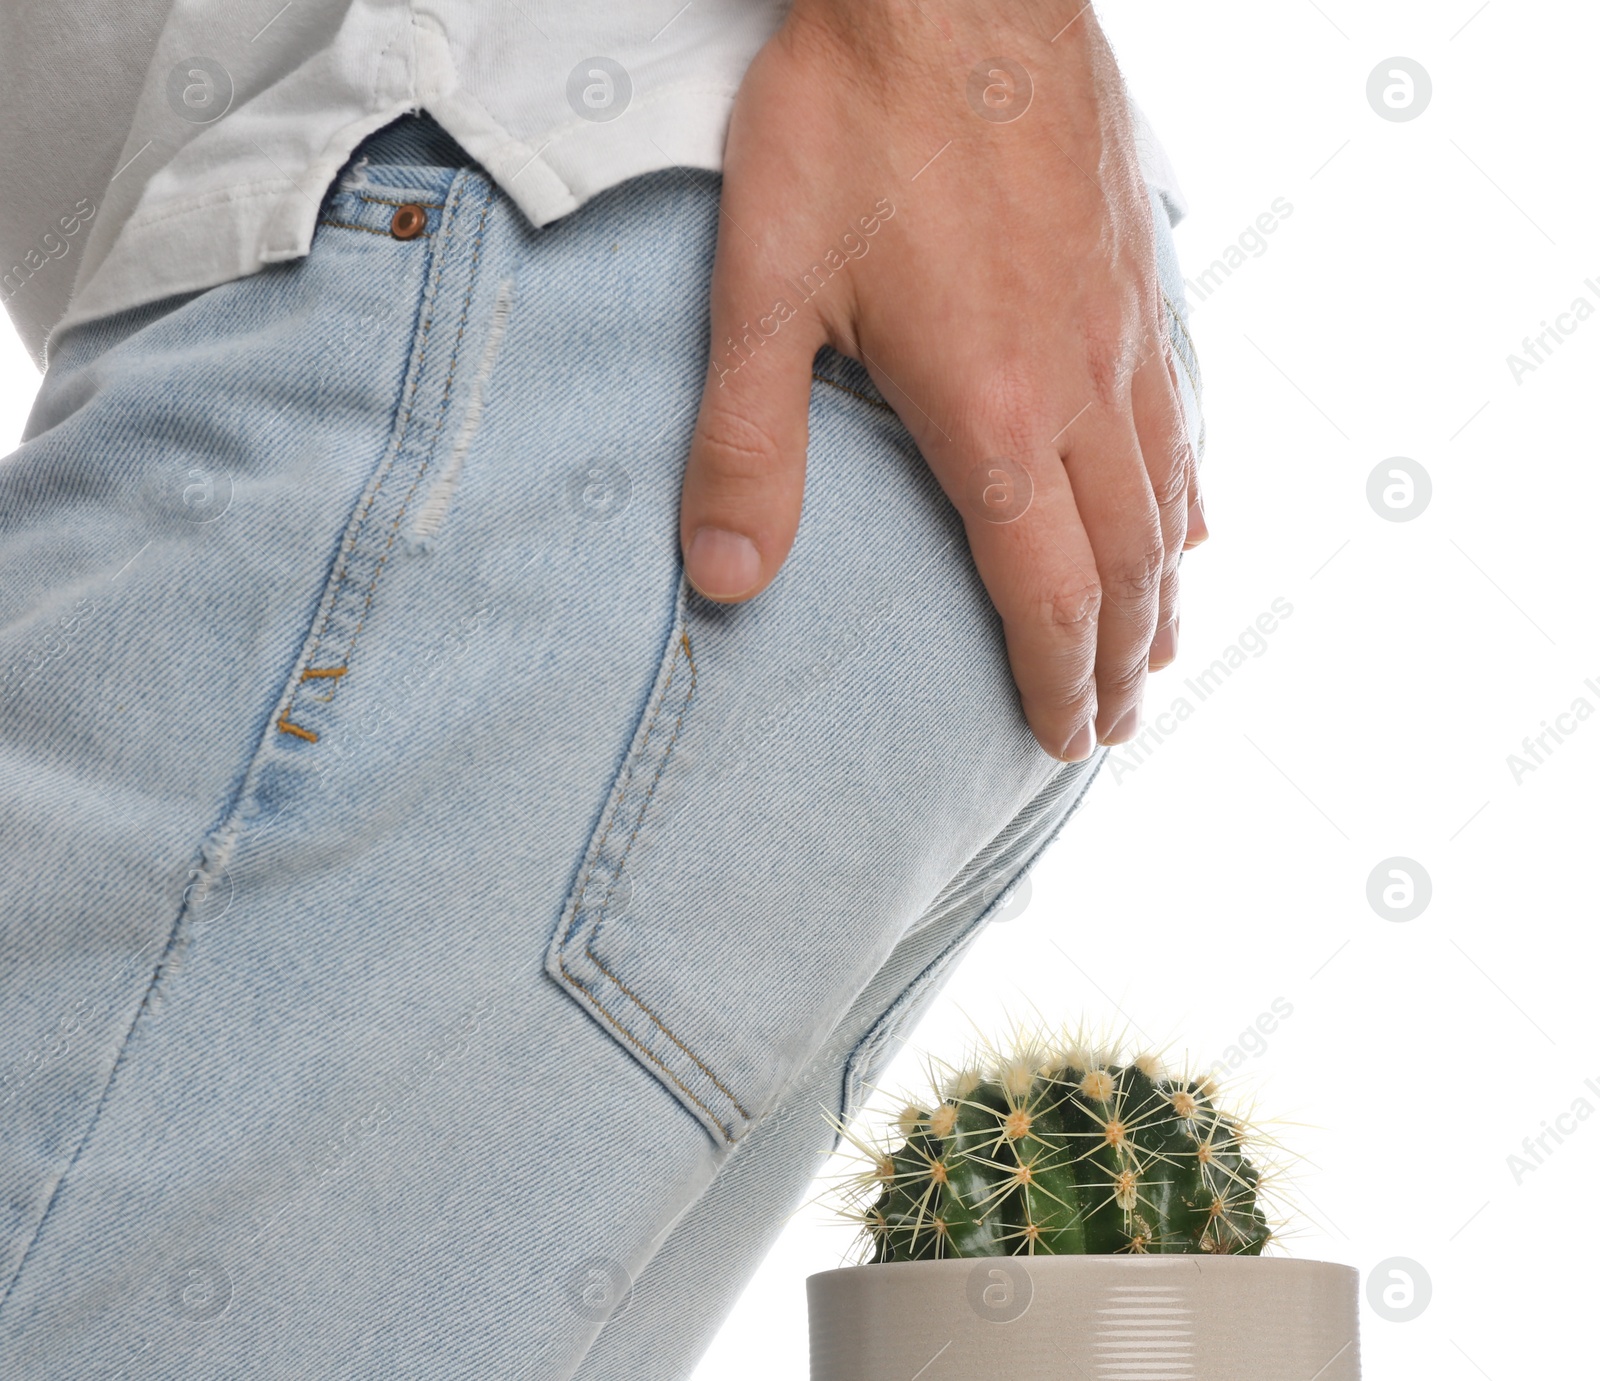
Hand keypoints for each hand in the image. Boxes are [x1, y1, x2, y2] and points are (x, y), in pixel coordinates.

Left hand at [677, 0, 1206, 759]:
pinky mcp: (1143, 269)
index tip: (1062, 740)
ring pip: (1167, 495)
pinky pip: (1183, 410)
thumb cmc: (852, 122)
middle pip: (1125, 566)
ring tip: (1161, 648)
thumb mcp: (765, 289)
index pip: (1048, 596)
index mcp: (996, 417)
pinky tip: (1189, 508)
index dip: (1057, 682)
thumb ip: (744, 445)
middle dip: (1119, 659)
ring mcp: (1128, 328)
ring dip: (1164, 589)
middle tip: (1115, 723)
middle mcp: (1083, 389)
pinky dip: (1188, 486)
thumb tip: (724, 582)